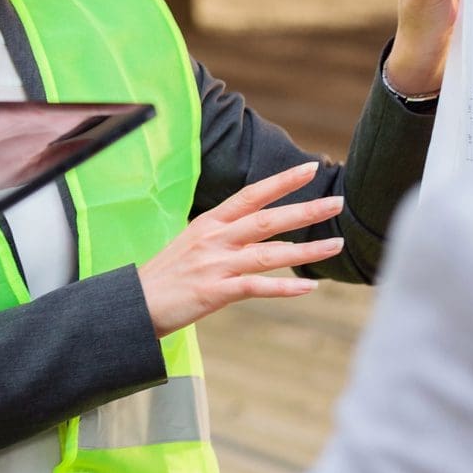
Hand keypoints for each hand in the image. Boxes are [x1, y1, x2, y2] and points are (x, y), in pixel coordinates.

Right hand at [136, 161, 343, 335]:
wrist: (135, 303)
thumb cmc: (166, 276)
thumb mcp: (194, 245)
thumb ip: (228, 238)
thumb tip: (270, 239)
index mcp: (209, 224)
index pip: (251, 195)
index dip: (282, 181)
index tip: (310, 168)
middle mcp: (214, 239)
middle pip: (267, 219)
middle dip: (304, 210)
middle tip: (337, 202)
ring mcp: (215, 265)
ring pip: (269, 253)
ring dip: (307, 250)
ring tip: (336, 244)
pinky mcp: (215, 292)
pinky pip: (256, 287)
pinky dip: (284, 288)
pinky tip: (309, 288)